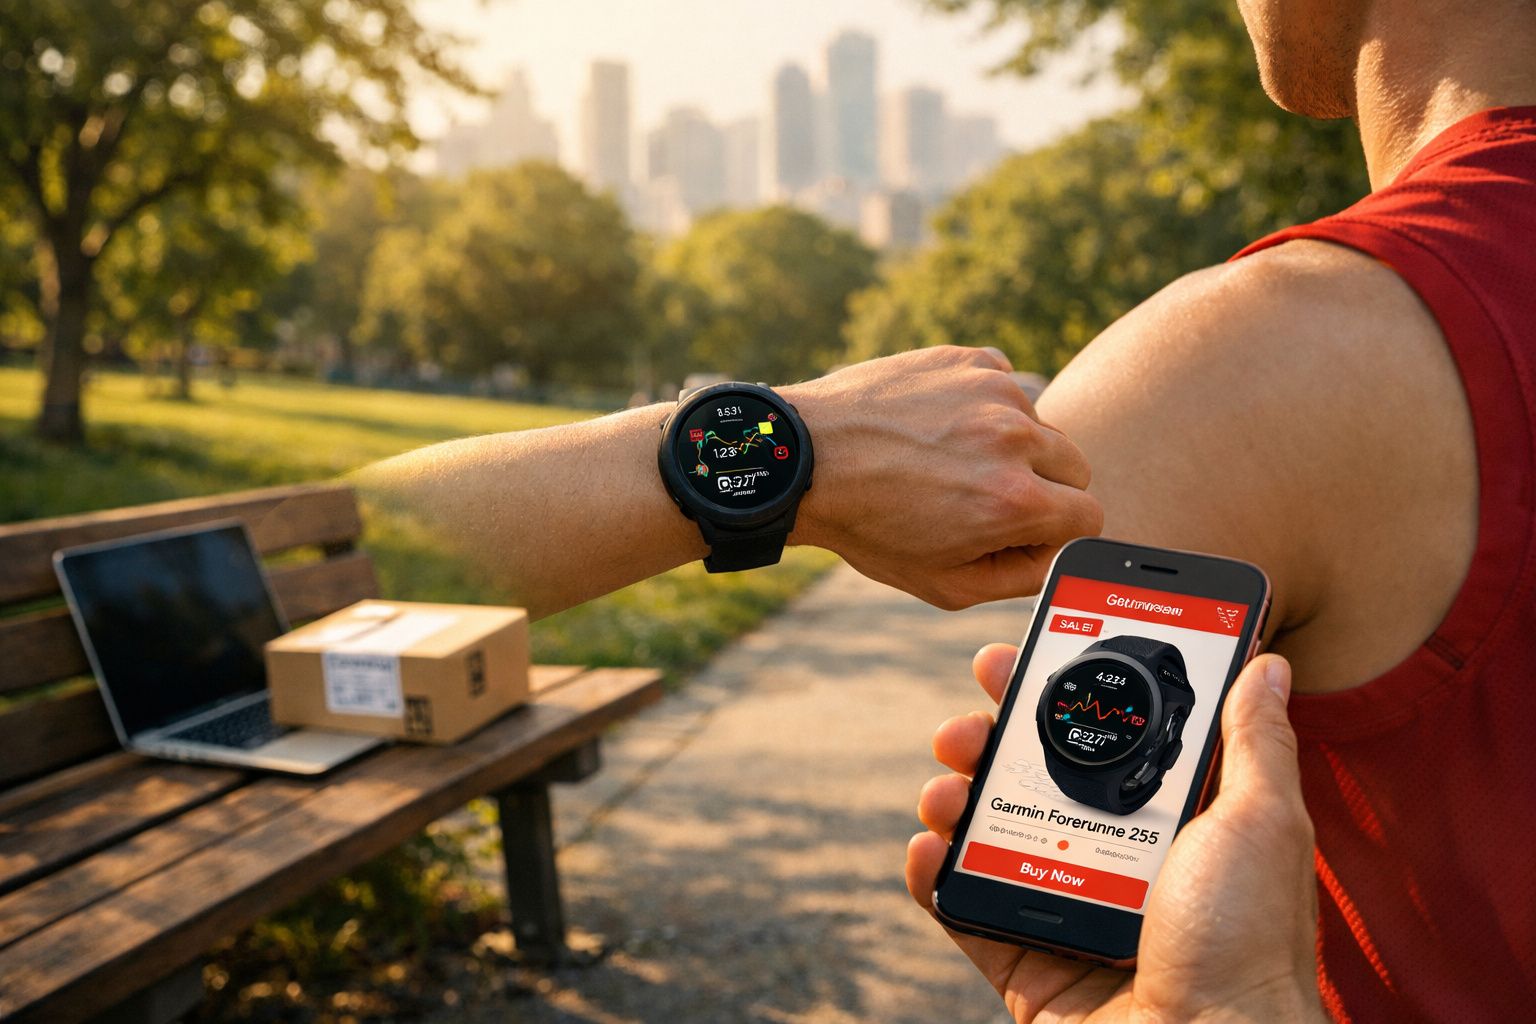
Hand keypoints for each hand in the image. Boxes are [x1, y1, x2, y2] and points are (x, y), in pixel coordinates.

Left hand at [783, 347, 1101, 608]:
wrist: (805, 459)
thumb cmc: (869, 526)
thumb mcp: (946, 585)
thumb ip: (1020, 578)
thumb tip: (1057, 555)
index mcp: (1015, 500)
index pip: (1090, 517)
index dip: (1057, 533)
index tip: (1020, 533)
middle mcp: (1014, 438)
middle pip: (1076, 467)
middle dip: (1044, 488)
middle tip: (986, 499)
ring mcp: (992, 391)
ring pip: (1041, 424)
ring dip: (1013, 445)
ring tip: (951, 461)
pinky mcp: (969, 360)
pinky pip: (1006, 384)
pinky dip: (985, 405)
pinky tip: (942, 426)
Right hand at [906, 646, 1324, 1022]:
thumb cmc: (1248, 945)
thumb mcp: (1258, 824)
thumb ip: (1252, 741)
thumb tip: (1266, 662)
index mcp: (1172, 822)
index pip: (1109, 738)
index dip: (1062, 692)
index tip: (1024, 655)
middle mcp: (1116, 859)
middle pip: (1037, 780)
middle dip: (991, 738)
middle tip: (965, 720)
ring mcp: (1066, 908)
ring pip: (992, 837)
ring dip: (954, 798)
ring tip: (945, 786)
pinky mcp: (1028, 960)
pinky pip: (966, 910)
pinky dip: (934, 877)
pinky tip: (927, 847)